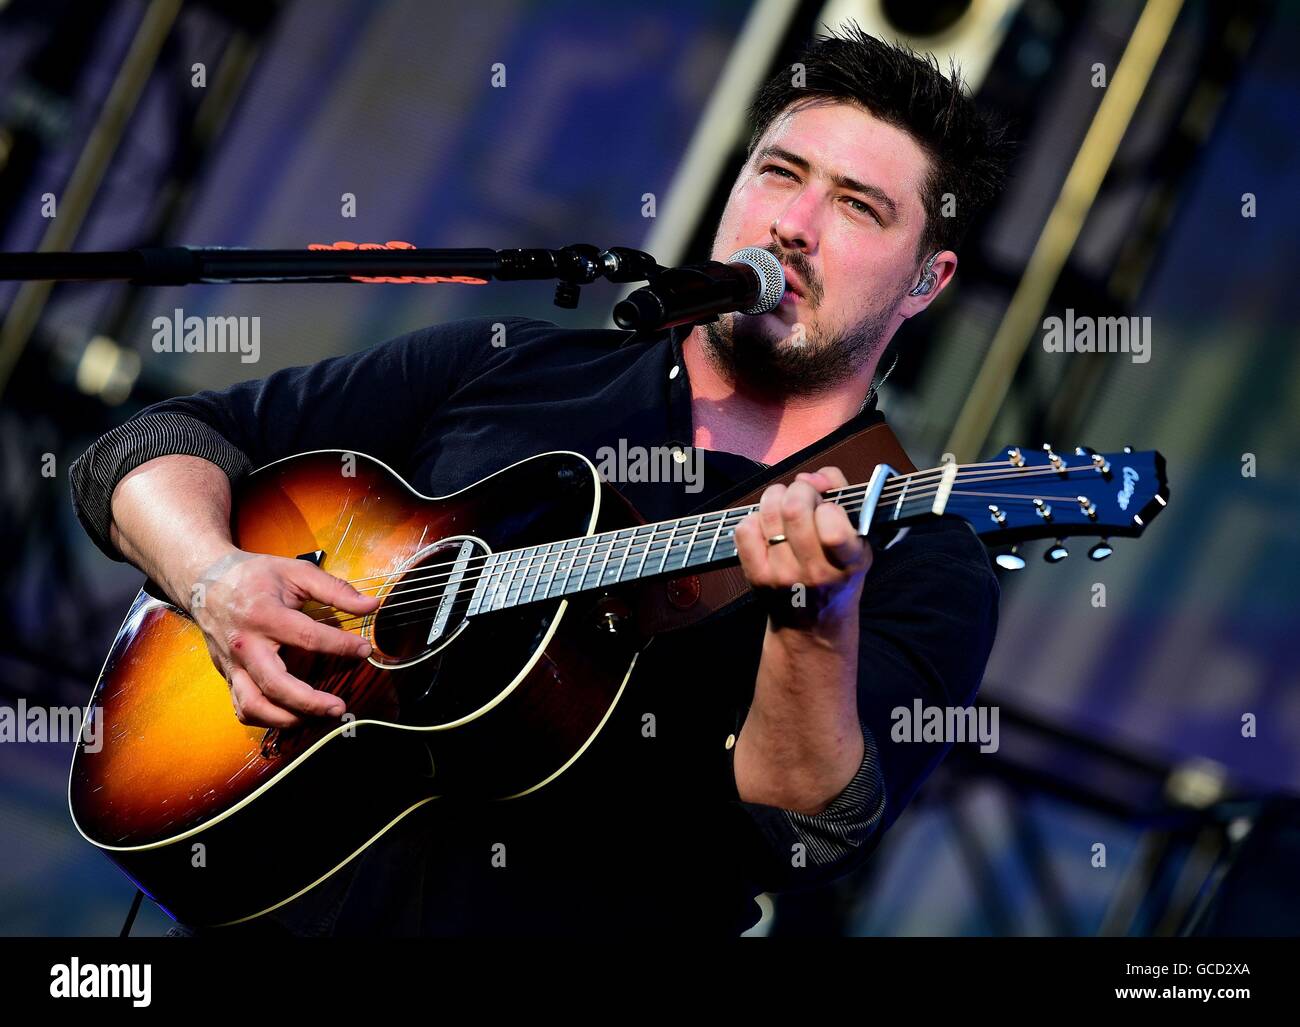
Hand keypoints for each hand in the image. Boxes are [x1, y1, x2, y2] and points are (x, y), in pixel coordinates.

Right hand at [187, 548, 379, 727]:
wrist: (205, 582)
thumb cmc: (254, 576)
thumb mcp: (296, 572)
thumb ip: (336, 589)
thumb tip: (372, 605)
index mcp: (264, 615)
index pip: (308, 637)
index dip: (341, 646)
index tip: (364, 650)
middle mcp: (245, 645)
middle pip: (276, 684)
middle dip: (310, 702)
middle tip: (339, 707)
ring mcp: (233, 665)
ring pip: (254, 706)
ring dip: (287, 719)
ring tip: (317, 717)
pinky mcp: (227, 677)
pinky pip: (243, 708)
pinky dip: (267, 719)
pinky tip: (292, 716)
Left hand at [734, 466, 872, 630]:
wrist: (812, 623)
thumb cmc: (839, 573)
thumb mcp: (859, 539)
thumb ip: (843, 494)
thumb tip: (810, 477)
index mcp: (849, 563)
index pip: (832, 530)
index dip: (827, 506)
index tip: (828, 509)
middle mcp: (815, 572)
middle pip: (794, 510)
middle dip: (799, 490)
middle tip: (803, 496)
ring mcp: (782, 575)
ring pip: (769, 512)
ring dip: (777, 496)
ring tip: (785, 504)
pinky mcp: (756, 576)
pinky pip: (745, 528)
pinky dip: (755, 518)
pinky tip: (768, 526)